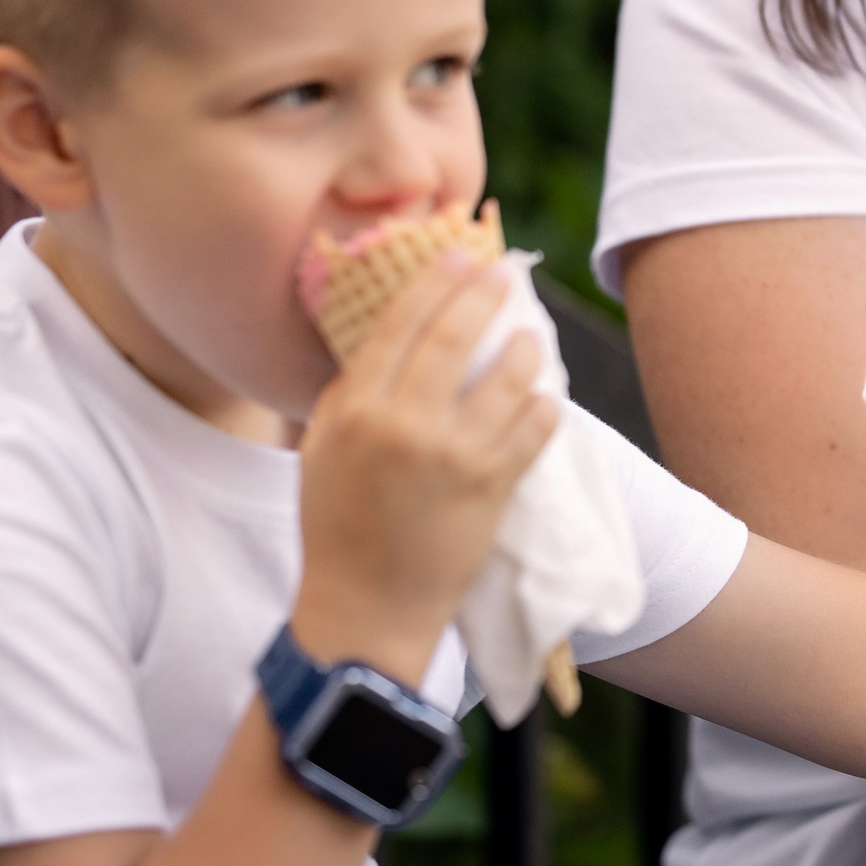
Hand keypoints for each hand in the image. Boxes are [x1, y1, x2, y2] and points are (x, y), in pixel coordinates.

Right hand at [294, 255, 557, 679]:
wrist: (366, 609)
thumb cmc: (337, 526)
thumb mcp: (322, 451)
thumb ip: (350, 393)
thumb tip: (389, 336)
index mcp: (355, 411)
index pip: (398, 325)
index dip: (432, 283)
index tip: (457, 256)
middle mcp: (404, 426)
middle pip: (454, 338)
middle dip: (482, 296)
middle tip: (501, 275)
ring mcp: (454, 456)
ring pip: (506, 379)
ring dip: (524, 350)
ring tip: (529, 338)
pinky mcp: (493, 488)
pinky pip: (532, 429)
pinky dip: (542, 407)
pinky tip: (543, 397)